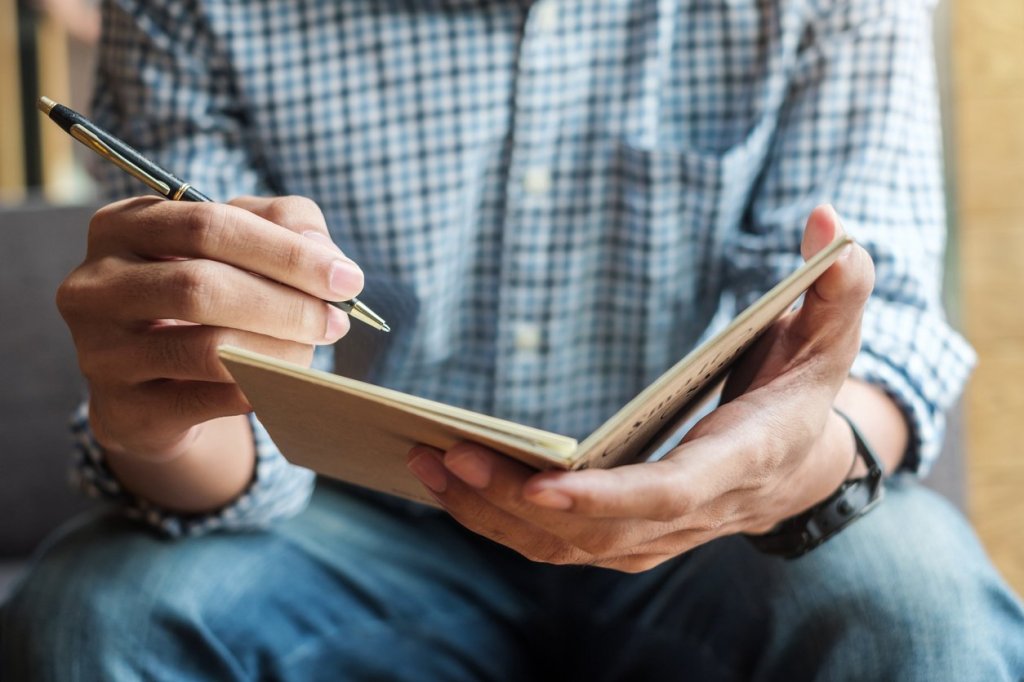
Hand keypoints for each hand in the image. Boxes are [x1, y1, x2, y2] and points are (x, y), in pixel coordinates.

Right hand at [57, 195, 362, 462]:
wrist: (156, 381)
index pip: (209, 225)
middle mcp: (96, 285)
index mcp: (123, 225)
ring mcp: (101, 352)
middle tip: (336, 321)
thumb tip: (328, 258)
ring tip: (313, 350)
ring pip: (207, 349)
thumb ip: (288, 226)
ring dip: (280, 351)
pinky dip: (259, 389)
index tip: (346, 279)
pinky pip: (209, 400)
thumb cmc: (207, 294)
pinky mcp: (124, 409)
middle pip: (203, 286)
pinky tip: (282, 382)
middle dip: (287, 305)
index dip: (286, 253)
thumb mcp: (241, 243)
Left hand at [406, 205, 874, 571]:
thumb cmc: (803, 393)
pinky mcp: (624, 538)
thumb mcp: (829, 336)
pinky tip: (450, 483)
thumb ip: (837, 285)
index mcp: (736, 464)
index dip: (609, 499)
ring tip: (428, 464)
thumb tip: (829, 218)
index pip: (669, 494)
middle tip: (446, 455)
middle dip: (517, 501)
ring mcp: (653, 536)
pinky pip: (555, 544)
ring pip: (565, 548)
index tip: (545, 488)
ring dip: (493, 515)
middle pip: (596, 530)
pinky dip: (500, 521)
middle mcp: (690, 516)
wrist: (799, 471)